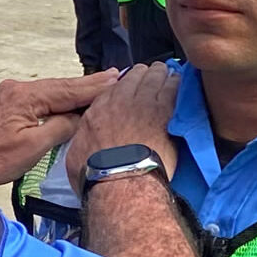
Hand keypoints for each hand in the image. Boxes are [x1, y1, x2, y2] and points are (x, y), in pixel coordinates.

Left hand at [0, 71, 118, 185]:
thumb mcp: (33, 147)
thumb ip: (60, 128)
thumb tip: (79, 118)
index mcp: (25, 96)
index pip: (67, 90)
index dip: (94, 87)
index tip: (117, 79)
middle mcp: (17, 88)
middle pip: (60, 86)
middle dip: (88, 84)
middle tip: (116, 76)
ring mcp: (9, 94)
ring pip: (49, 92)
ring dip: (74, 91)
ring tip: (99, 85)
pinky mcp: (5, 104)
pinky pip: (38, 98)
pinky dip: (57, 98)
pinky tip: (69, 99)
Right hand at [66, 63, 180, 196]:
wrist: (121, 183)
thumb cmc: (98, 177)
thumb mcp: (76, 157)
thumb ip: (84, 141)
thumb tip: (85, 144)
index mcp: (98, 111)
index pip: (113, 88)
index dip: (124, 85)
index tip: (130, 88)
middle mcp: (119, 102)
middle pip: (134, 76)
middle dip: (143, 75)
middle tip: (151, 75)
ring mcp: (143, 103)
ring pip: (154, 77)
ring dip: (160, 74)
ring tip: (167, 73)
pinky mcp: (164, 112)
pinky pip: (172, 87)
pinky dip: (175, 82)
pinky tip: (180, 81)